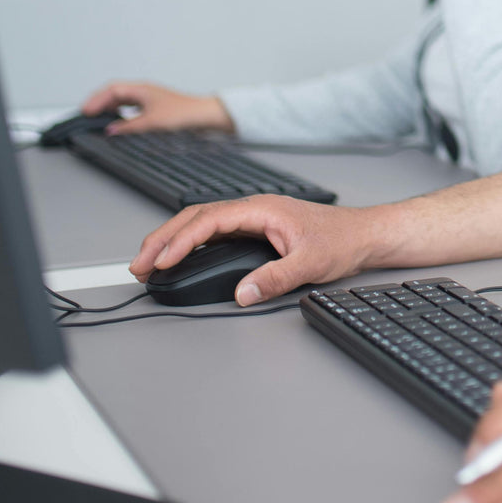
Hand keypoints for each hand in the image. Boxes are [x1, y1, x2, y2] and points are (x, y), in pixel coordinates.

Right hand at [80, 80, 232, 134]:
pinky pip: (131, 107)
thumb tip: (111, 130)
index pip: (112, 90)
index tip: (86, 111)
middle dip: (99, 103)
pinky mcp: (155, 107)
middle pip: (115, 93)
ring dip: (110, 108)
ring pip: (123, 100)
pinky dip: (121, 113)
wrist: (206, 117)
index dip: (96, 100)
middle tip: (87, 115)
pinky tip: (119, 122)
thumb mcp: (152, 122)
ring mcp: (150, 98)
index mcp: (142, 89)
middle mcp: (145, 91)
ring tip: (99, 119)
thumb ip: (129, 127)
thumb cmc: (184, 114)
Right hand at [129, 193, 374, 305]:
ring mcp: (253, 219)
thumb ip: (275, 278)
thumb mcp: (311, 263)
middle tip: (138, 265)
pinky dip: (190, 244)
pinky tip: (177, 258)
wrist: (363, 234)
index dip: (180, 240)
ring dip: (172, 241)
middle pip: (195, 217)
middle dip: (163, 239)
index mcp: (262, 209)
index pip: (209, 220)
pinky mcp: (255, 230)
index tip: (161, 260)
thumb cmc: (342, 240)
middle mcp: (253, 210)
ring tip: (148, 263)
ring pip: (201, 224)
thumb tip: (243, 293)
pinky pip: (213, 233)